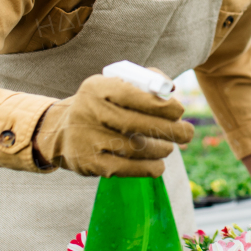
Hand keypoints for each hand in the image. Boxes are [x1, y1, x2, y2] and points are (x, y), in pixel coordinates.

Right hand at [32, 74, 194, 176]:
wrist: (62, 131)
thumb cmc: (102, 105)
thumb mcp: (115, 85)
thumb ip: (146, 82)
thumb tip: (173, 92)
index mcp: (97, 88)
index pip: (133, 94)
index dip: (161, 104)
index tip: (179, 111)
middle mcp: (89, 112)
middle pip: (136, 123)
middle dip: (169, 129)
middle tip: (187, 133)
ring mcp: (87, 139)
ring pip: (135, 148)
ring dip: (161, 149)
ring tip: (169, 147)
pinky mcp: (90, 164)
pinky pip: (126, 168)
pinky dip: (148, 168)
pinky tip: (158, 164)